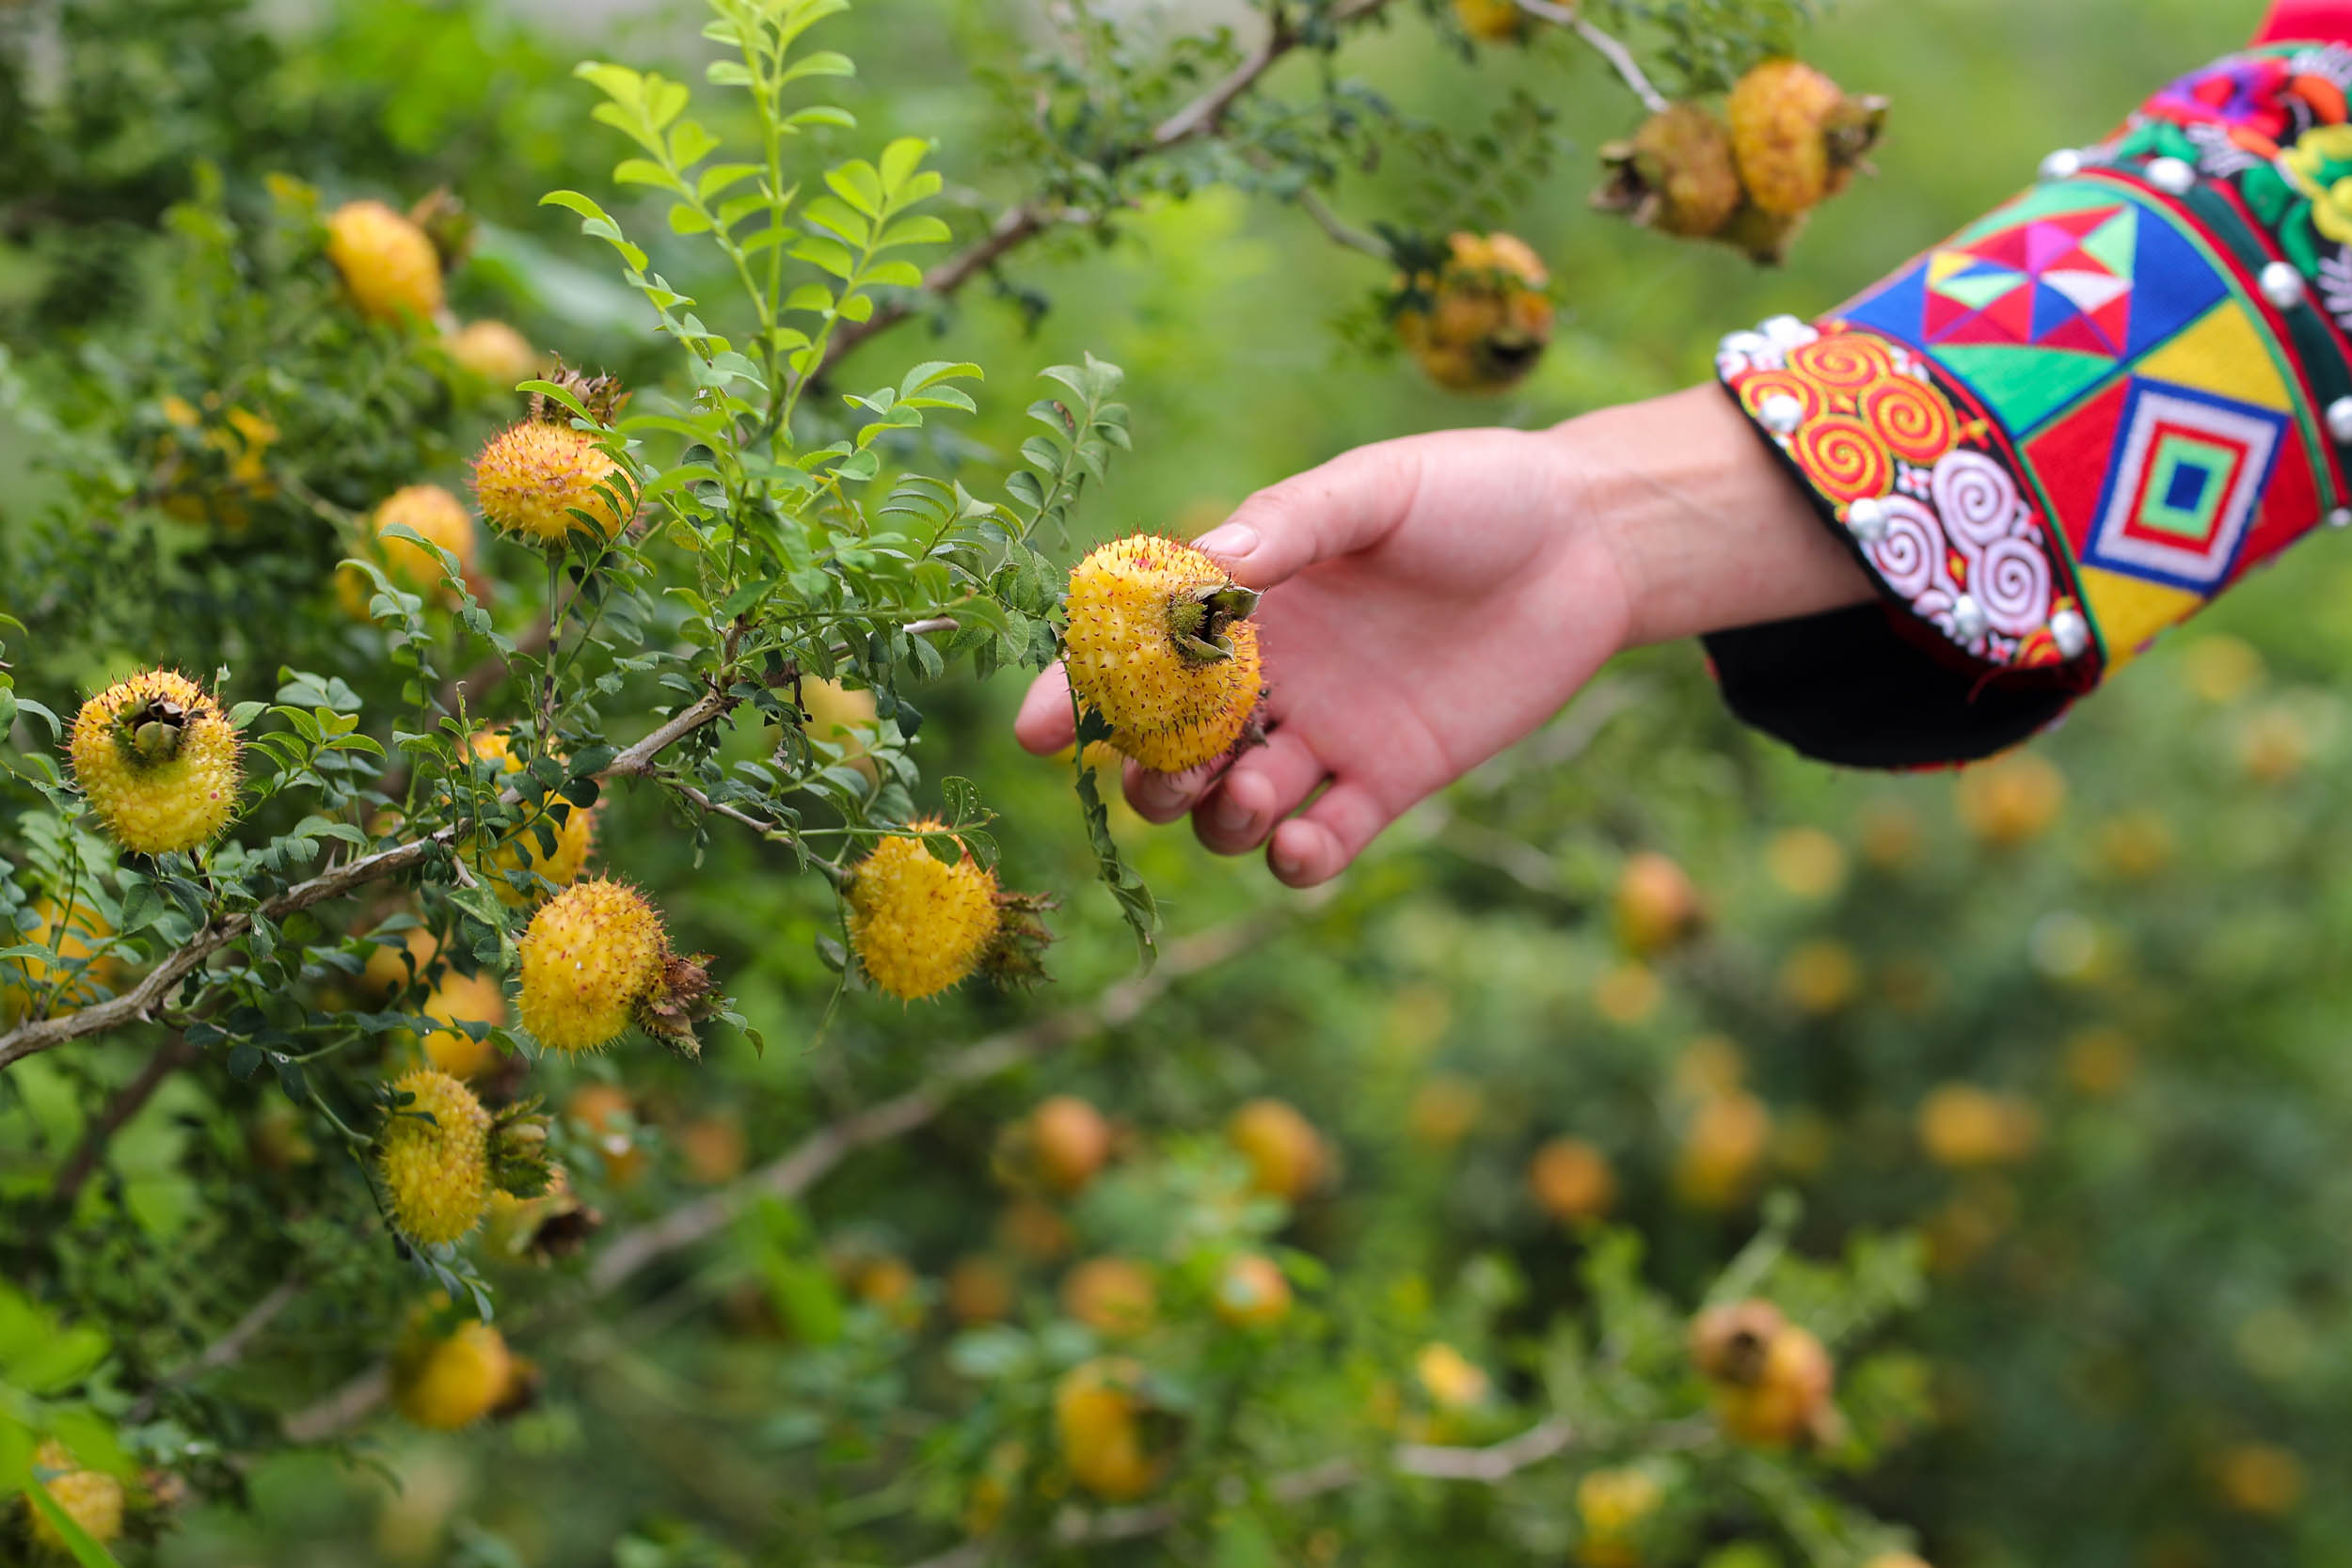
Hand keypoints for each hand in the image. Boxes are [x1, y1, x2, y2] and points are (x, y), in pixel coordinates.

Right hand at [1014, 386, 1871, 887]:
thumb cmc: (1473, 493)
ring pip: (1234, 806)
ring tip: (1248, 794)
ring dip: (1219, 818)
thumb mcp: (1375, 490)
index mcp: (1245, 602)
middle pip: (1171, 750)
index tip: (1038, 733)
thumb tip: (1198, 568)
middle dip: (1150, 776)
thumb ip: (1290, 527)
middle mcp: (1271, 676)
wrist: (1590, 541)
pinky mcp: (1390, 780)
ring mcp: (1327, 734)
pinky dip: (1298, 858)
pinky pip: (1323, 840)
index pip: (1134, 657)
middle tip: (1169, 774)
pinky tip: (1300, 847)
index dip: (1076, 696)